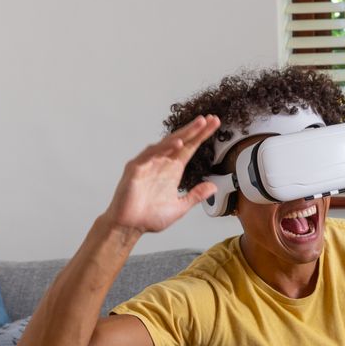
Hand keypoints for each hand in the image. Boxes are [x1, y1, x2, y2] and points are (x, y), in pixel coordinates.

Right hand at [104, 115, 220, 234]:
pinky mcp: (136, 169)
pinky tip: (177, 143)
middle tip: (210, 119)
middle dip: (195, 130)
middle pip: (181, 142)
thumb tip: (213, 187)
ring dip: (183, 134)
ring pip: (167, 144)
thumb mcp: (180, 206)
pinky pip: (151, 155)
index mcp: (172, 170)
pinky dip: (164, 148)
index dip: (201, 136)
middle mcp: (161, 163)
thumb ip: (195, 195)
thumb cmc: (150, 217)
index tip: (214, 125)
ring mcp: (148, 164)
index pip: (189, 148)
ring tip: (199, 125)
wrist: (129, 226)